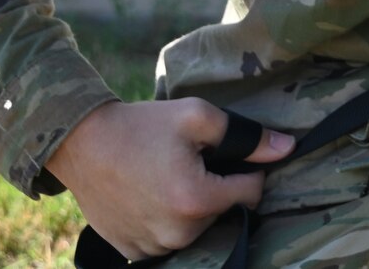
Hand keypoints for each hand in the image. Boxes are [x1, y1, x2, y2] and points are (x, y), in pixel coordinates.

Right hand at [46, 99, 293, 259]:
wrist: (81, 145)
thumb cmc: (141, 126)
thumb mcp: (196, 116)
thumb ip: (245, 136)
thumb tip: (287, 147)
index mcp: (197, 200)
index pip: (252, 192)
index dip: (247, 169)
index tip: (226, 154)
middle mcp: (178, 234)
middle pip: (224, 212)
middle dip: (217, 188)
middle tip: (189, 162)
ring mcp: (154, 248)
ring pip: (198, 228)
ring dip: (193, 207)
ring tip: (167, 177)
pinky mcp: (135, 252)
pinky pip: (169, 239)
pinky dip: (168, 220)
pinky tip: (152, 195)